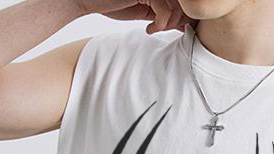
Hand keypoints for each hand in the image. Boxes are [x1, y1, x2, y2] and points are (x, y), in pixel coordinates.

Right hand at [74, 0, 193, 33]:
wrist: (90, 0)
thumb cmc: (115, 4)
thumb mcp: (145, 10)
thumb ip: (162, 15)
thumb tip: (183, 25)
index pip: (182, 1)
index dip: (182, 15)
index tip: (171, 27)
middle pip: (183, 2)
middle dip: (178, 20)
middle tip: (163, 30)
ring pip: (176, 6)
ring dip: (168, 24)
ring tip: (155, 29)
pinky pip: (164, 9)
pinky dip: (160, 24)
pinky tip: (149, 29)